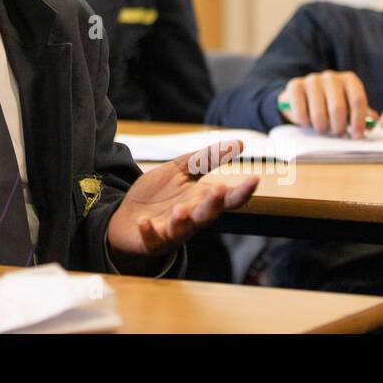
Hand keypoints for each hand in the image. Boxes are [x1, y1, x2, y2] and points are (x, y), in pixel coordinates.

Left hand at [106, 140, 257, 269]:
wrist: (128, 219)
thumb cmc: (160, 195)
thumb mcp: (181, 170)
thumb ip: (207, 159)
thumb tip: (239, 143)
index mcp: (202, 200)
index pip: (229, 198)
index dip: (243, 191)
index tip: (255, 178)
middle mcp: (192, 217)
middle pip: (208, 214)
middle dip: (214, 203)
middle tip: (220, 188)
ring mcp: (171, 230)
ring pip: (182, 229)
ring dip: (182, 220)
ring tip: (181, 209)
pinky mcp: (150, 239)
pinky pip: (151, 238)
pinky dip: (148, 231)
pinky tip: (144, 222)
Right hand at [280, 70, 375, 137]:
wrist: (302, 98)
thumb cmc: (330, 105)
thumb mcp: (348, 108)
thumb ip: (361, 114)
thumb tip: (373, 122)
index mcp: (349, 80)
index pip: (357, 100)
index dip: (358, 121)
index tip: (356, 136)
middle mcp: (331, 77)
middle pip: (338, 108)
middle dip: (338, 127)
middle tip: (336, 133)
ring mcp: (312, 79)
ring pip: (319, 113)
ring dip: (321, 127)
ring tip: (322, 129)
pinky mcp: (294, 85)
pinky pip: (301, 112)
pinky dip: (305, 122)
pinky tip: (307, 121)